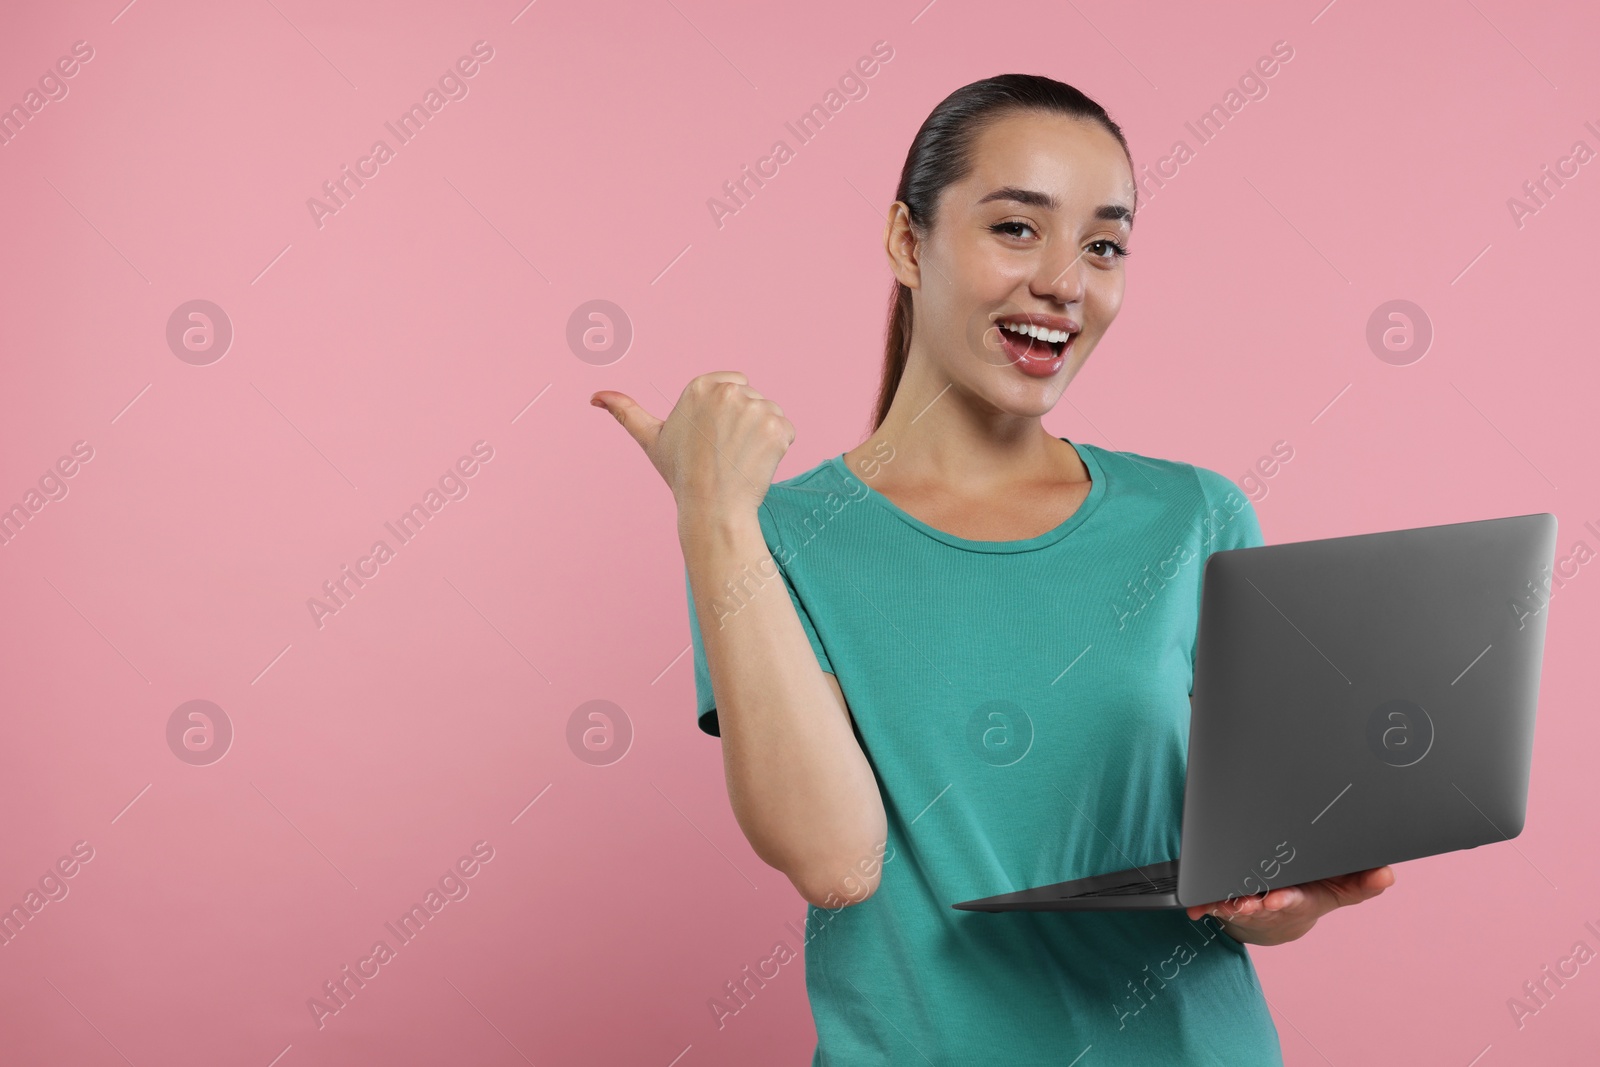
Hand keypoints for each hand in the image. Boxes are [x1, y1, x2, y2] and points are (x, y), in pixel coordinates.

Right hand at [590, 372, 794, 522]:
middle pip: (753, 398)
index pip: (734, 384)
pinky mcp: (776, 426)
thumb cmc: (682, 475)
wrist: (712, 509)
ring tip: (739, 459)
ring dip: (762, 435)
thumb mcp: (651, 439)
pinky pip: (787, 430)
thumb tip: (595, 397)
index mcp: (701, 385)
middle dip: (745, 423)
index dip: (727, 414)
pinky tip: (757, 463)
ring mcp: (754, 408)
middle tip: (725, 452)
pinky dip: (778, 448)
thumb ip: (625, 412)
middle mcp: (727, 391)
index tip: (713, 438)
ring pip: (770, 413)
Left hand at [1183, 865, 1394, 945]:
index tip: (1277, 899)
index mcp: (1298, 898)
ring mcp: (1249, 903)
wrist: (1280, 913)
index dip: (1284, 900)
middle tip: (1243, 902)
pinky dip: (1204, 904)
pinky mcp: (1228, 900)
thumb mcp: (1340, 889)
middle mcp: (1271, 903)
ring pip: (1236, 906)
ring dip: (1227, 906)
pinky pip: (1214, 902)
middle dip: (1252, 904)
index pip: (1293, 900)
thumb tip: (1387, 873)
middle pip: (1260, 905)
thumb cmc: (1312, 892)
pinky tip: (1195, 907)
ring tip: (1219, 904)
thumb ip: (1363, 882)